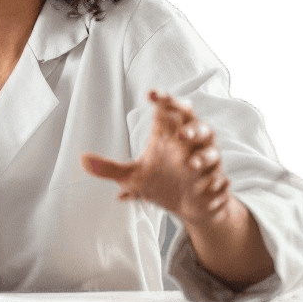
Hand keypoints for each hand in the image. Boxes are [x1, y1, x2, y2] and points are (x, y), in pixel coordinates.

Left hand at [81, 90, 231, 226]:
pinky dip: (216, 182)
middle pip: (195, 124)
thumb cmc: (161, 182)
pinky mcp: (215, 181)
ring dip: (203, 155)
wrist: (187, 206)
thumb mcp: (132, 177)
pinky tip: (208, 187)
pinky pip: (220, 179)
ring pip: (211, 149)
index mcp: (168, 135)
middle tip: (179, 132)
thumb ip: (109, 169)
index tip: (151, 95)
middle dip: (190, 124)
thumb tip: (81, 160)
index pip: (168, 110)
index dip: (163, 100)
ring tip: (189, 165)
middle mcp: (189, 144)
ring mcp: (205, 162)